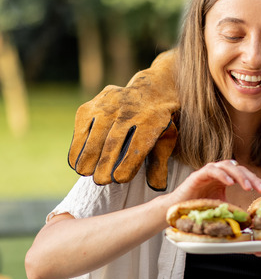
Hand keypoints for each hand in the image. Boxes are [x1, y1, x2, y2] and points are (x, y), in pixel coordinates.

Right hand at [68, 50, 179, 189]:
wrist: (150, 91)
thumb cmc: (157, 124)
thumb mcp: (165, 140)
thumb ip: (159, 163)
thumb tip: (158, 187)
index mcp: (153, 119)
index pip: (139, 143)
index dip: (129, 162)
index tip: (120, 179)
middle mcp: (131, 109)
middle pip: (115, 139)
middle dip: (105, 162)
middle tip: (101, 182)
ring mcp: (110, 104)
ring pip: (96, 132)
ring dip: (88, 155)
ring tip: (85, 173)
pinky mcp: (93, 104)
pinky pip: (82, 126)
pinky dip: (77, 146)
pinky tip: (76, 163)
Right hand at [171, 160, 260, 203]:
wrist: (176, 209)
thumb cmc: (198, 207)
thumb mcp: (220, 208)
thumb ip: (232, 208)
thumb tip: (248, 219)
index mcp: (227, 178)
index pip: (246, 177)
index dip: (259, 183)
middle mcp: (220, 172)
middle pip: (241, 170)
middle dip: (254, 179)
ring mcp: (209, 171)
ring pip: (228, 167)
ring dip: (240, 176)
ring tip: (248, 187)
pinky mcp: (198, 175)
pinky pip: (212, 170)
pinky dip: (222, 175)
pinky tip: (230, 183)